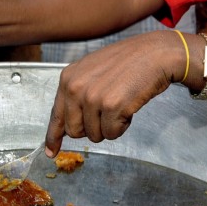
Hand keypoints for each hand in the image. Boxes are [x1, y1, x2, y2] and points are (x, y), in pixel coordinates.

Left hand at [43, 30, 182, 155]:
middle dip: (92, 128)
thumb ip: (78, 93)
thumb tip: (69, 126)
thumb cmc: (128, 61)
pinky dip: (123, 126)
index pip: (56, 115)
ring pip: (95, 135)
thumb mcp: (93, 71)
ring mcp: (92, 97)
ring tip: (121, 103)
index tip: (52, 152)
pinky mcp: (111, 106)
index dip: (54, 137)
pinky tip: (129, 107)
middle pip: (75, 131)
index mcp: (68, 78)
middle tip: (107, 112)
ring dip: (110, 126)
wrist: (154, 54)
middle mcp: (75, 87)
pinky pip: (112, 134)